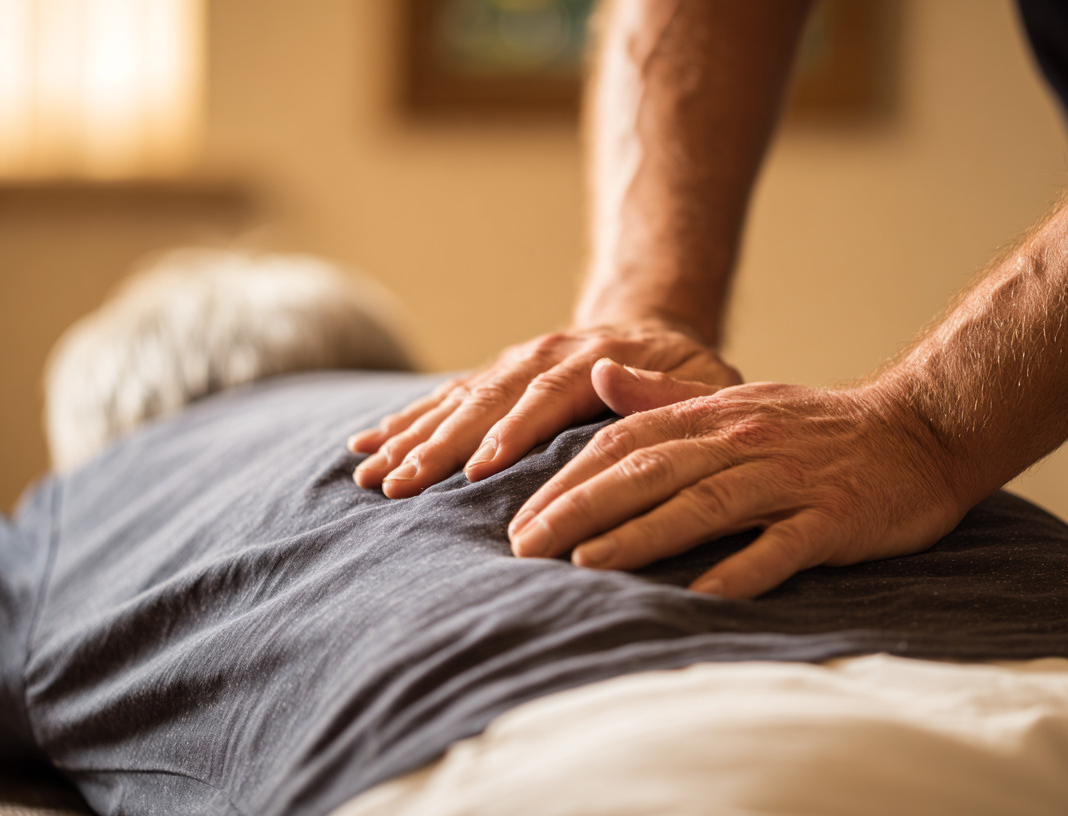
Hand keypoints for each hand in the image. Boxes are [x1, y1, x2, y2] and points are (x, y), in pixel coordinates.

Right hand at [349, 324, 740, 497]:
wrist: (655, 324)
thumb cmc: (689, 374)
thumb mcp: (704, 381)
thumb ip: (667, 388)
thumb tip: (615, 380)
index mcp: (596, 361)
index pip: (547, 396)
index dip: (512, 433)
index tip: (479, 471)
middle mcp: (545, 357)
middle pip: (487, 400)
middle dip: (441, 446)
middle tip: (402, 486)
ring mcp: (514, 364)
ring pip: (456, 400)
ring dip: (411, 438)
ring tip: (371, 475)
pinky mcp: (493, 376)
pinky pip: (442, 398)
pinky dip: (403, 422)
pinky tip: (364, 446)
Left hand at [508, 360, 973, 598]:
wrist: (921, 431)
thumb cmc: (819, 427)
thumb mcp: (738, 400)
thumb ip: (667, 396)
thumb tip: (598, 378)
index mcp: (715, 417)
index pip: (625, 444)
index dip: (569, 480)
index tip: (519, 518)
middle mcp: (744, 441)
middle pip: (650, 471)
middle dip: (581, 508)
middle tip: (524, 548)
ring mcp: (790, 480)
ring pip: (704, 504)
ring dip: (642, 534)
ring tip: (586, 564)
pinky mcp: (834, 517)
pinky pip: (783, 546)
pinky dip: (742, 568)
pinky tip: (700, 595)